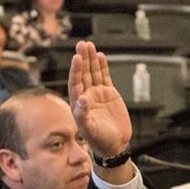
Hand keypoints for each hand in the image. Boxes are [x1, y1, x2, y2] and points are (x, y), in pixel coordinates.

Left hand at [67, 41, 130, 158]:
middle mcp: (86, 96)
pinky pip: (104, 77)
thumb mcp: (89, 129)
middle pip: (83, 73)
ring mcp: (97, 93)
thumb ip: (84, 114)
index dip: (75, 70)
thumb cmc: (99, 139)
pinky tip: (100, 56)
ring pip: (93, 72)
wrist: (114, 144)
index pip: (75, 82)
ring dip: (91, 59)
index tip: (76, 58)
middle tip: (82, 44)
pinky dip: (102, 66)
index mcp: (78, 103)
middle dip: (82, 59)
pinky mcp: (109, 93)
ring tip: (88, 45)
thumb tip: (81, 99)